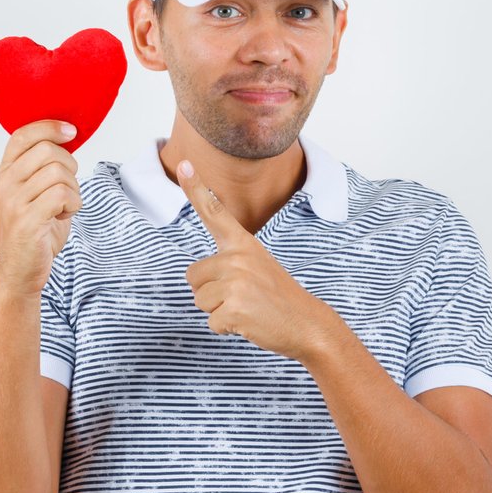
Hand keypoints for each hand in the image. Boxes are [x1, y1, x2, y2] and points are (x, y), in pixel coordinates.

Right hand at [0, 118, 80, 296]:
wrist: (21, 272)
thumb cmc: (34, 231)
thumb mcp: (33, 192)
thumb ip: (43, 167)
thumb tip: (66, 136)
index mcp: (5, 173)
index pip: (23, 134)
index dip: (50, 126)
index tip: (71, 131)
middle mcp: (5, 184)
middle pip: (48, 150)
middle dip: (70, 166)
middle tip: (67, 188)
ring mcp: (14, 202)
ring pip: (59, 173)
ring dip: (73, 190)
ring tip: (64, 207)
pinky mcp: (27, 221)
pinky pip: (62, 195)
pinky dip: (73, 204)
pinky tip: (63, 216)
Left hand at [175, 157, 334, 363]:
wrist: (307, 324)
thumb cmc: (277, 298)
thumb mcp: (258, 266)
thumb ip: (229, 262)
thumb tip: (196, 275)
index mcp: (243, 244)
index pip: (214, 211)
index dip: (195, 188)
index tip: (183, 163)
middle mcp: (237, 257)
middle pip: (193, 276)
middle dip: (210, 292)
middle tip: (243, 296)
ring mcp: (236, 282)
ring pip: (200, 301)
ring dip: (219, 311)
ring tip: (248, 308)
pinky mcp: (234, 308)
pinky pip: (212, 322)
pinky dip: (227, 329)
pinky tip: (249, 322)